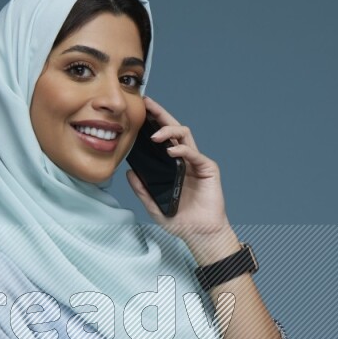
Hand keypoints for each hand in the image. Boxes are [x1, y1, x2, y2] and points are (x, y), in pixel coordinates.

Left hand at [126, 95, 232, 255]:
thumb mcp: (154, 206)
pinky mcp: (208, 169)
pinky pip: (194, 153)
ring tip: (154, 136)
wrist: (200, 234)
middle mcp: (185, 160)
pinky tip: (171, 151)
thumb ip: (142, 190)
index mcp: (172, 165)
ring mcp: (197, 162)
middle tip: (147, 104)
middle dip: (160, 114)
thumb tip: (129, 172)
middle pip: (173, 129)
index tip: (140, 112)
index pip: (162, 138)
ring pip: (185, 135)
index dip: (153, 124)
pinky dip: (182, 150)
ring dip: (169, 130)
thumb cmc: (181, 221)